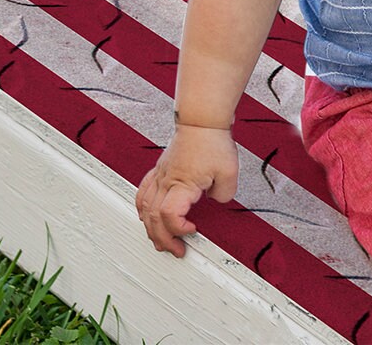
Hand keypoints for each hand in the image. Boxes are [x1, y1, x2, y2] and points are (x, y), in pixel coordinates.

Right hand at [135, 124, 238, 256]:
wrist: (202, 120)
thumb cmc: (213, 142)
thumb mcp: (229, 172)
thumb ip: (225, 194)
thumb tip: (215, 202)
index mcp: (182, 184)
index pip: (169, 216)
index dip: (178, 229)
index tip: (193, 231)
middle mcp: (166, 182)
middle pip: (153, 219)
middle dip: (163, 239)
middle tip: (177, 250)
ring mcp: (160, 176)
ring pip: (144, 208)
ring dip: (150, 229)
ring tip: (161, 241)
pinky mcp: (160, 170)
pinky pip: (143, 193)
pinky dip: (142, 209)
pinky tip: (146, 217)